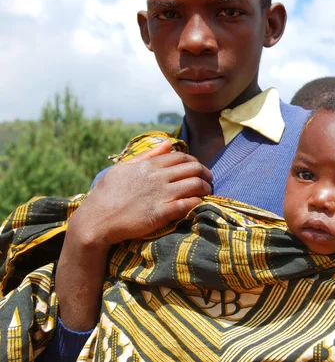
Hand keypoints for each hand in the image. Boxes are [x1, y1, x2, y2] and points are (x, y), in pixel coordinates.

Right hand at [70, 139, 211, 246]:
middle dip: (205, 172)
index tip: (198, 168)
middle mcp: (157, 177)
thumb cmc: (107, 194)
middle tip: (208, 179)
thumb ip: (147, 155)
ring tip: (207, 191)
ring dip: (205, 187)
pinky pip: (188, 204)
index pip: (181, 157)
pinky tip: (198, 203)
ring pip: (195, 184)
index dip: (194, 161)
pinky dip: (197, 202)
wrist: (96, 220)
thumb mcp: (124, 168)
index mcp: (149, 165)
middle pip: (193, 168)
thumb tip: (168, 142)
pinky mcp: (162, 213)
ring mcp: (161, 195)